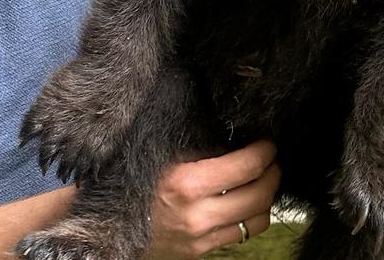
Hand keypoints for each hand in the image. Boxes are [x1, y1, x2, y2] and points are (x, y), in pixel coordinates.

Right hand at [145, 141, 279, 259]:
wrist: (110, 224)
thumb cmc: (134, 181)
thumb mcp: (162, 156)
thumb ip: (199, 147)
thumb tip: (234, 134)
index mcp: (186, 183)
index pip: (246, 167)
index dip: (265, 152)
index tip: (267, 143)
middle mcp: (197, 214)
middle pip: (260, 194)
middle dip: (273, 173)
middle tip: (271, 160)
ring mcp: (201, 236)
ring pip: (258, 219)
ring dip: (267, 197)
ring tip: (263, 181)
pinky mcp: (201, 250)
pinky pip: (242, 234)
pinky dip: (253, 216)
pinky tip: (248, 202)